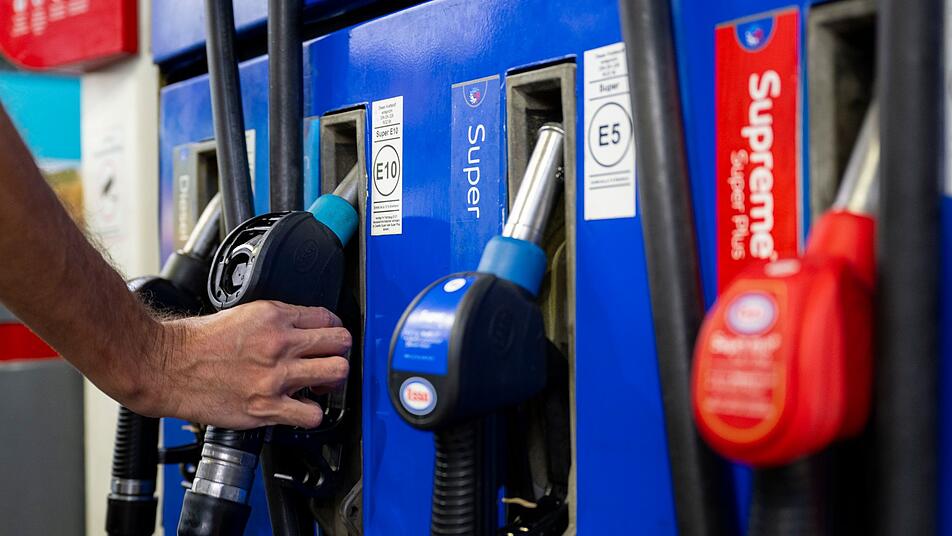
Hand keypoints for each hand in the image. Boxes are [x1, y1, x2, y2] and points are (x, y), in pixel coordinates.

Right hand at [130, 300, 350, 429]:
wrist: (166, 365)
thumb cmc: (195, 342)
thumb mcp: (241, 313)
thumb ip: (274, 320)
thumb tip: (297, 328)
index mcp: (273, 316)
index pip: (327, 318)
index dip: (332, 330)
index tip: (327, 339)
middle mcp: (279, 343)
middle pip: (340, 343)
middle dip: (339, 352)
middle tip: (329, 360)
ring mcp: (275, 376)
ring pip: (336, 373)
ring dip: (332, 381)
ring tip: (319, 384)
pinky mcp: (266, 406)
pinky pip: (311, 415)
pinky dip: (311, 414)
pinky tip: (300, 409)